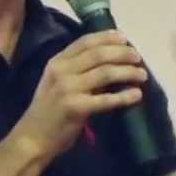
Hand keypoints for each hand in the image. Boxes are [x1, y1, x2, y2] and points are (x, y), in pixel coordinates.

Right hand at [13, 30, 146, 158]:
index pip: (85, 41)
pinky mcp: (75, 108)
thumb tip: (111, 63)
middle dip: (123, 53)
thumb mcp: (58, 83)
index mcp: (57, 62)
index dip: (107, 37)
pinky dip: (124, 96)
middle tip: (138, 57)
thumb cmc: (49, 110)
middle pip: (99, 54)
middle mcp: (61, 71)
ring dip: (128, 72)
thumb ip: (78, 71)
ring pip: (105, 73)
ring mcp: (68, 89)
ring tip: (142, 75)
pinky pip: (106, 99)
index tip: (125, 38)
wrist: (32, 138)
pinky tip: (136, 95)